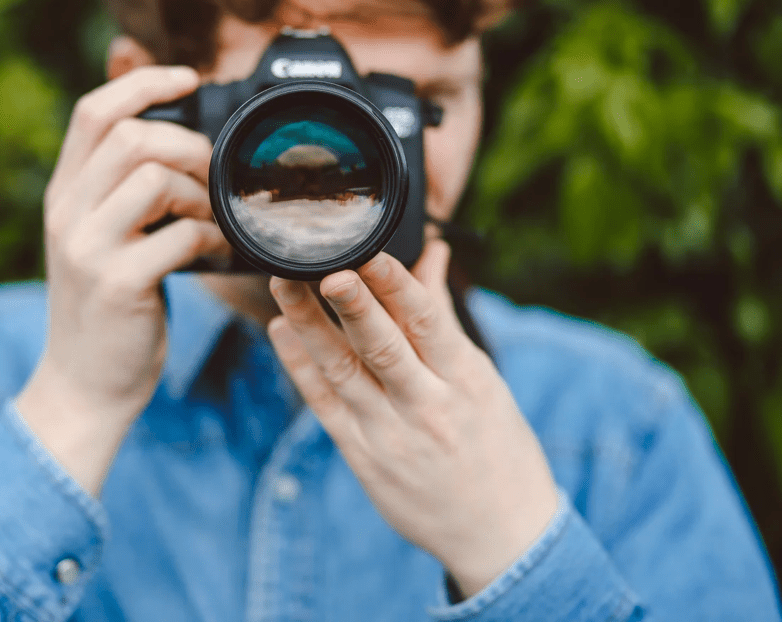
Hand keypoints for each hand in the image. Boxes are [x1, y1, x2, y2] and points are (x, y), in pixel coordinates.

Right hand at [16, 66, 229, 493]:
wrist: (83, 385)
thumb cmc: (107, 308)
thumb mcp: (99, 240)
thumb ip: (121, 191)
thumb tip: (172, 142)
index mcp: (63, 194)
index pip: (94, 111)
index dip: (143, 82)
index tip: (189, 78)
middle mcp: (67, 212)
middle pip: (132, 136)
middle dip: (189, 146)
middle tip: (211, 178)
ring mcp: (88, 248)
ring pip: (155, 177)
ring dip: (201, 194)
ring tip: (211, 221)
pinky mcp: (118, 284)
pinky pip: (179, 236)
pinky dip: (211, 239)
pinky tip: (217, 255)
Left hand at [267, 239, 558, 595]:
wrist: (501, 533)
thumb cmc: (497, 446)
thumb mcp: (483, 379)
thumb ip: (443, 317)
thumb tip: (432, 252)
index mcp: (468, 381)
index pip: (428, 323)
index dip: (396, 285)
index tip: (369, 250)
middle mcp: (427, 407)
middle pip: (381, 347)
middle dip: (350, 304)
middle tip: (321, 265)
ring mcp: (391, 435)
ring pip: (343, 373)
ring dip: (310, 328)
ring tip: (282, 286)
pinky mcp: (364, 457)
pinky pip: (326, 406)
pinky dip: (301, 368)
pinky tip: (281, 332)